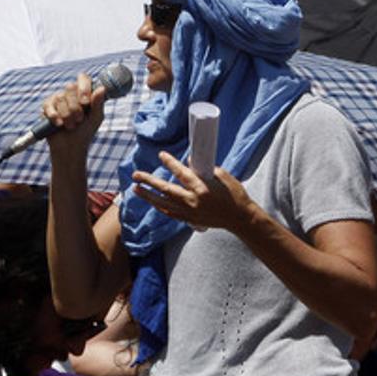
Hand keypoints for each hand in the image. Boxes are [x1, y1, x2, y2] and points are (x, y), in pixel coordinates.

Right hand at [40, 73, 106, 158]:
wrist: (71, 147)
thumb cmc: (85, 131)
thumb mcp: (96, 118)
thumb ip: (98, 103)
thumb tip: (102, 88)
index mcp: (84, 92)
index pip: (83, 78)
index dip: (83, 88)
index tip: (85, 103)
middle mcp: (70, 93)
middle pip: (70, 87)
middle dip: (75, 107)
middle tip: (79, 120)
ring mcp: (58, 98)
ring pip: (60, 98)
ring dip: (67, 115)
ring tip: (70, 126)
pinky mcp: (47, 107)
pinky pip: (49, 106)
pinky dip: (55, 117)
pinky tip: (59, 124)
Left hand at [131, 151, 255, 231]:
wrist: (240, 218)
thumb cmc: (234, 194)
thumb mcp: (222, 176)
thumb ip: (205, 169)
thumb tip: (191, 162)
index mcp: (201, 188)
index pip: (180, 173)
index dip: (170, 163)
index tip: (161, 155)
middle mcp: (193, 201)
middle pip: (165, 189)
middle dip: (149, 181)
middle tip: (136, 175)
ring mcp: (190, 212)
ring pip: (163, 203)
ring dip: (148, 196)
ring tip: (136, 189)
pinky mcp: (191, 220)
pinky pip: (170, 213)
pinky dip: (160, 206)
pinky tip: (152, 201)